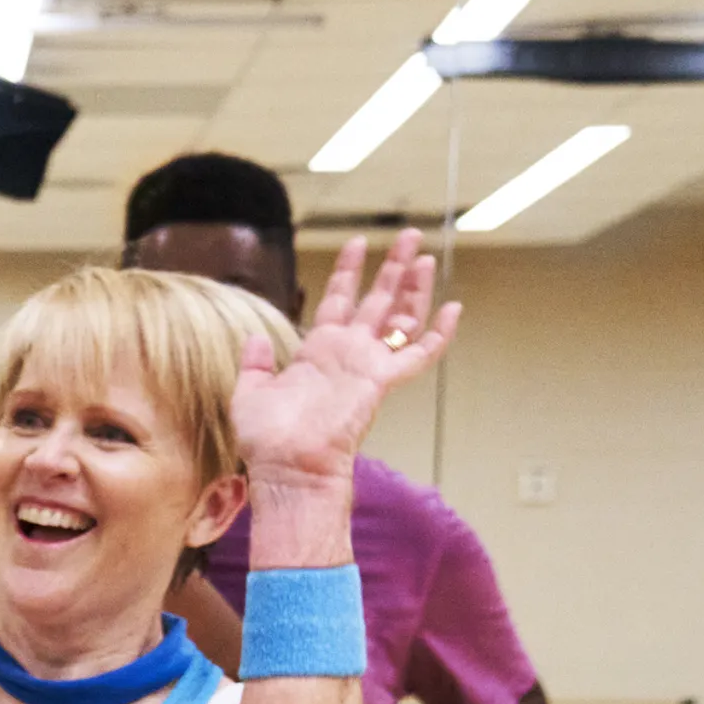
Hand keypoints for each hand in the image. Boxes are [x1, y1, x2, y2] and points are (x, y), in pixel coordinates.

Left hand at [234, 228, 456, 490]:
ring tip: (424, 255)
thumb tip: (254, 337)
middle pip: (377, 300)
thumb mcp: (249, 394)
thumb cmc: (267, 440)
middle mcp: (347, 354)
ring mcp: (366, 365)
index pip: (339, 300)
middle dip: (393, 267)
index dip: (349, 271)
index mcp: (317, 351)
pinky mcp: (381, 381)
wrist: (288, 468)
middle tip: (409, 235)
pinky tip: (454, 308)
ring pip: (401, 317)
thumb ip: (254, 364)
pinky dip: (439, 333)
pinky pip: (419, 353)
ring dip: (413, 286)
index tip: (358, 242)